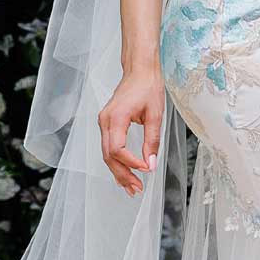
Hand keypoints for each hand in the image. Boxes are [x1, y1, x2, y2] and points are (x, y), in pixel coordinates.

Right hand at [98, 70, 164, 194]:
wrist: (139, 70)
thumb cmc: (148, 87)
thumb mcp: (156, 115)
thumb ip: (152, 141)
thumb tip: (151, 164)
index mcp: (116, 117)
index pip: (117, 149)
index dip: (130, 163)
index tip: (146, 169)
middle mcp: (105, 120)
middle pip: (108, 155)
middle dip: (122, 174)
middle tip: (137, 189)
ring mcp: (104, 122)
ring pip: (106, 154)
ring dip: (118, 172)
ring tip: (132, 187)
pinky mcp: (107, 123)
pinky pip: (108, 147)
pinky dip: (116, 162)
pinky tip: (126, 173)